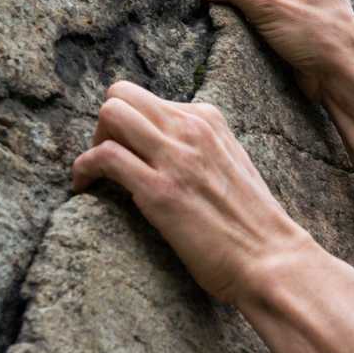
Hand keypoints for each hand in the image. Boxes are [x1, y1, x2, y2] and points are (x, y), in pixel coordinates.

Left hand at [71, 80, 313, 302]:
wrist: (270, 258)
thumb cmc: (252, 223)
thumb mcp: (232, 164)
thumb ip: (203, 145)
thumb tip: (167, 144)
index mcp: (210, 120)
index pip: (149, 98)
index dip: (130, 125)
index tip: (128, 152)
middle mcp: (192, 129)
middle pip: (122, 95)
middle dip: (105, 124)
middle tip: (107, 158)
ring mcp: (176, 158)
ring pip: (110, 114)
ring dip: (92, 142)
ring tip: (95, 173)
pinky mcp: (159, 191)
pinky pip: (104, 157)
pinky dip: (84, 169)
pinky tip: (85, 187)